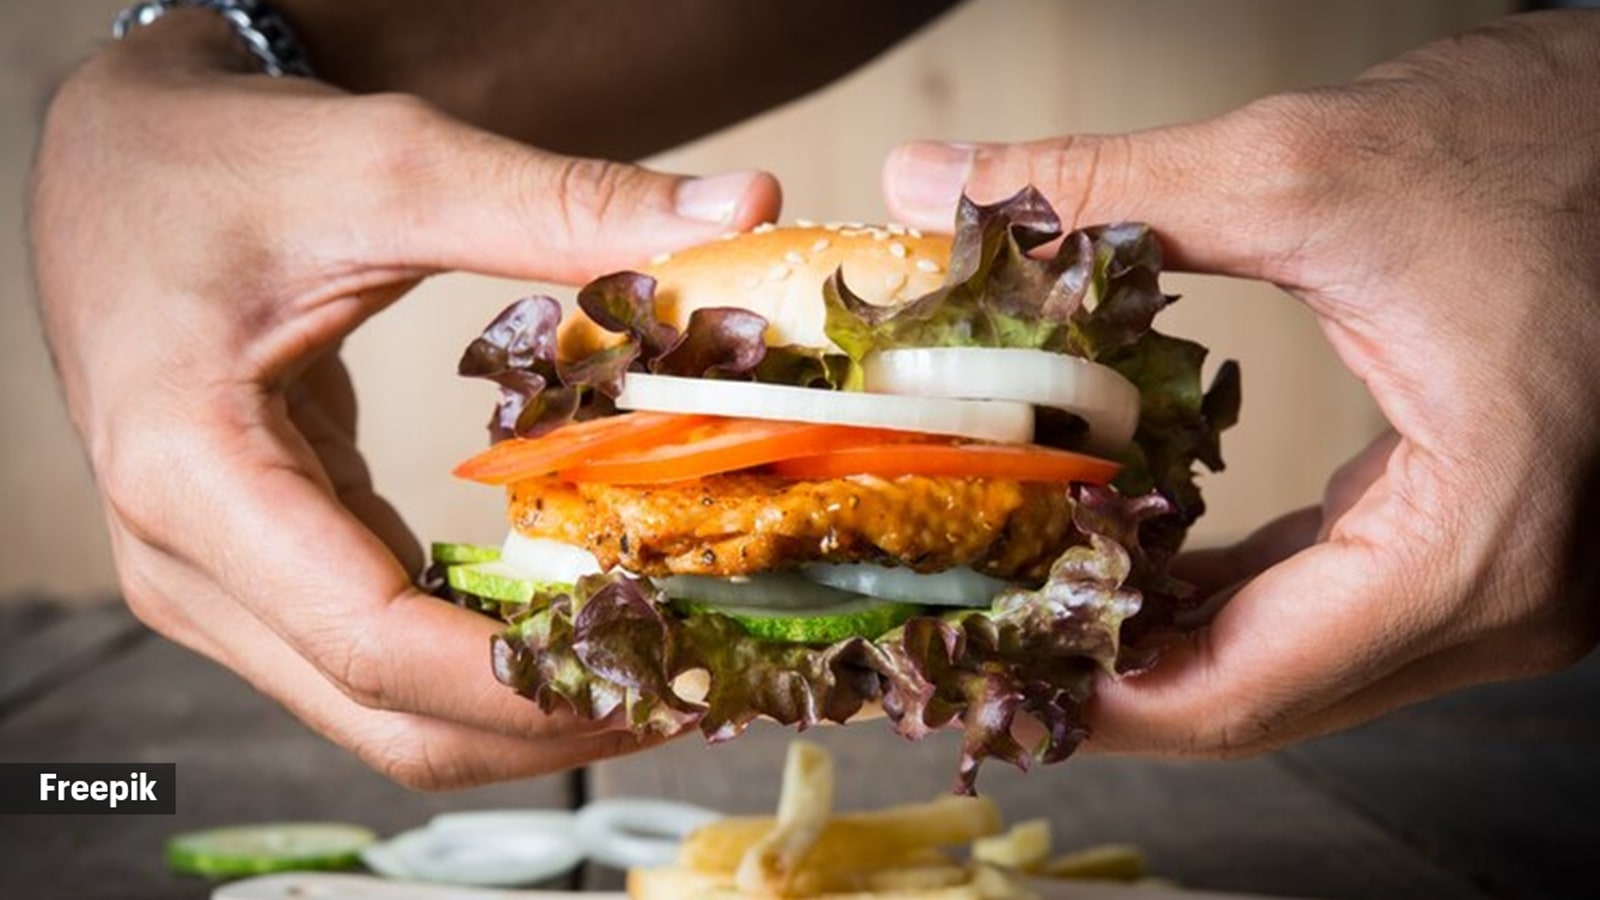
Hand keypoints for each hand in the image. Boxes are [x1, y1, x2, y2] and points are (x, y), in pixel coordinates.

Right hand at [30, 12, 777, 787]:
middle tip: (699, 684)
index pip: (375, 643)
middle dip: (551, 720)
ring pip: (384, 712)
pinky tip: (582, 628)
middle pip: (387, 713)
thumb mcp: (389, 168)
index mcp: (192, 475)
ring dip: (526, 710)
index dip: (530, 682)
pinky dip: (485, 664)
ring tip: (662, 667)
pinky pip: (380, 659)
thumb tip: (746, 209)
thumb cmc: (220, 160)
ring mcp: (215, 581)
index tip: (667, 665)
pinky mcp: (259, 571)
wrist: (120, 163)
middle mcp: (187, 561)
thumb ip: (562, 205)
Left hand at [883, 10, 1599, 754]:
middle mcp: (1509, 599)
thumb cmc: (1539, 145)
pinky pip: (1323, 609)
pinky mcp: (1483, 545)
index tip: (987, 667)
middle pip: (1260, 695)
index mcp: (1479, 541)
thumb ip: (1103, 190)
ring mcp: (1505, 585)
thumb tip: (926, 181)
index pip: (1247, 689)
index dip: (1096, 694)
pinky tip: (1129, 559)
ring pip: (1289, 664)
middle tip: (981, 635)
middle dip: (1107, 673)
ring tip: (1027, 599)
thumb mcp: (1300, 171)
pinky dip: (1220, 597)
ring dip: (1155, 639)